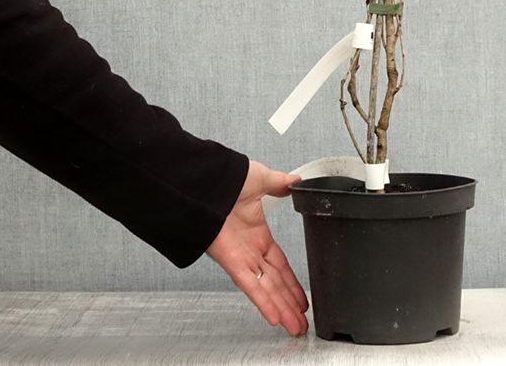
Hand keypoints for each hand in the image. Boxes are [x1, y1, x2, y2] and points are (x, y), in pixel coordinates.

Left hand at [206, 160, 308, 335]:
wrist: (204, 181)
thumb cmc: (227, 178)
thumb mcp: (262, 179)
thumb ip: (281, 184)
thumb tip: (297, 181)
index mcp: (257, 233)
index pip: (279, 263)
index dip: (291, 280)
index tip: (300, 295)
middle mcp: (249, 249)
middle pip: (275, 282)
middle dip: (289, 302)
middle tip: (301, 321)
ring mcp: (241, 257)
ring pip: (266, 289)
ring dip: (281, 309)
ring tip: (296, 327)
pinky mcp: (231, 261)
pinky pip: (251, 285)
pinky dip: (263, 301)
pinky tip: (275, 317)